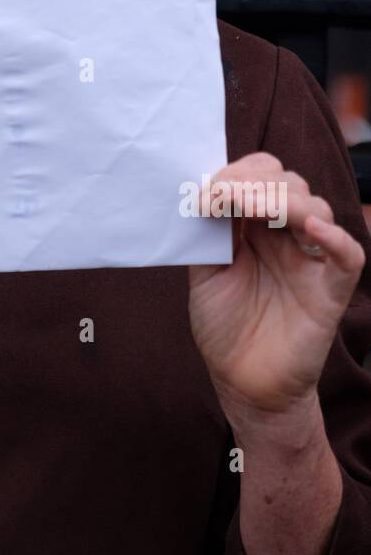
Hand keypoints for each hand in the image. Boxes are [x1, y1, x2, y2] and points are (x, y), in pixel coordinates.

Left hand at [187, 152, 365, 417]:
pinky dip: (334, 237)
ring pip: (317, 208)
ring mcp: (311, 260)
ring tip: (250, 209)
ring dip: (282, 200)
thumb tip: (206, 189)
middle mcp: (287, 235)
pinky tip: (310, 227)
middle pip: (289, 183)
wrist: (241, 381)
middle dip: (254, 182)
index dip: (237, 173)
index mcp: (257, 224)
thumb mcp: (205, 269)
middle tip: (221, 198)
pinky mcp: (331, 290)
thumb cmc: (224, 324)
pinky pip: (348, 256)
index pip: (261, 174)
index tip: (206, 193)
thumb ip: (210, 231)